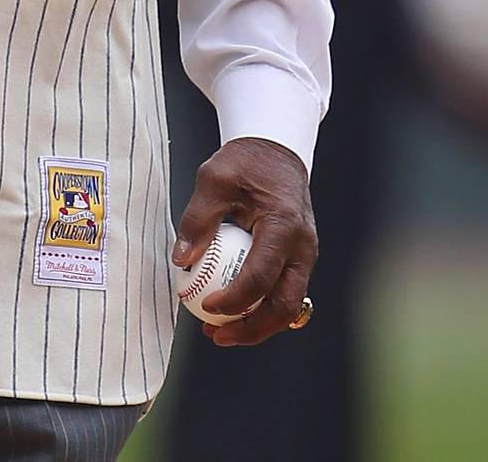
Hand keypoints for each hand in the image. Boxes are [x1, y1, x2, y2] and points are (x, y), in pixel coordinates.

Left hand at [172, 136, 316, 346]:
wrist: (276, 152)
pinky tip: (234, 313)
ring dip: (257, 325)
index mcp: (285, 226)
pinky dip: (262, 309)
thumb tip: (181, 260)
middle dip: (251, 328)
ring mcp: (306, 256)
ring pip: (288, 306)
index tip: (205, 305)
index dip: (234, 299)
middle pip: (284, 305)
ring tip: (220, 332)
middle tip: (216, 335)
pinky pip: (284, 293)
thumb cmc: (244, 163)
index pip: (261, 276)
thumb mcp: (214, 180)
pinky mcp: (299, 260)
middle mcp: (303, 247)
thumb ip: (198, 219)